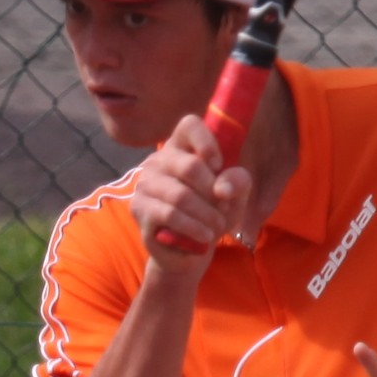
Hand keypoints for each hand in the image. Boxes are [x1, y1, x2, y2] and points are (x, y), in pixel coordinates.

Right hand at [125, 113, 255, 284]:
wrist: (189, 250)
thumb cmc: (211, 215)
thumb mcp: (234, 197)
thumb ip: (238, 183)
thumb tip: (223, 187)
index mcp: (181, 148)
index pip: (189, 125)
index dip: (207, 142)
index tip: (219, 165)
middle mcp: (158, 161)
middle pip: (190, 165)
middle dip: (213, 192)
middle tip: (224, 209)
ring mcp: (145, 184)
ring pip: (180, 195)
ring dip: (206, 214)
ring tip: (216, 227)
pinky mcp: (139, 209)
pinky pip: (169, 215)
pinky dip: (193, 227)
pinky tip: (205, 236)